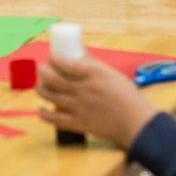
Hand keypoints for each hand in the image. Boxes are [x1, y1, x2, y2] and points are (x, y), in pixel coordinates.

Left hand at [37, 56, 157, 148]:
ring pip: (49, 95)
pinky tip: (41, 108)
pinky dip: (43, 113)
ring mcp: (79, 107)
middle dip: (41, 71)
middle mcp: (83, 89)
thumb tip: (78, 51)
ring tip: (41, 85)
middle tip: (42, 69)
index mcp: (93, 73)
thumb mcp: (111, 73)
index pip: (64, 62)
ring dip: (40, 88)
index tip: (51, 56)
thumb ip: (92, 63)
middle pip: (51, 77)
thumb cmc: (126, 96)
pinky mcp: (78, 124)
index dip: (53, 57)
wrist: (135, 122)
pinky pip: (53, 119)